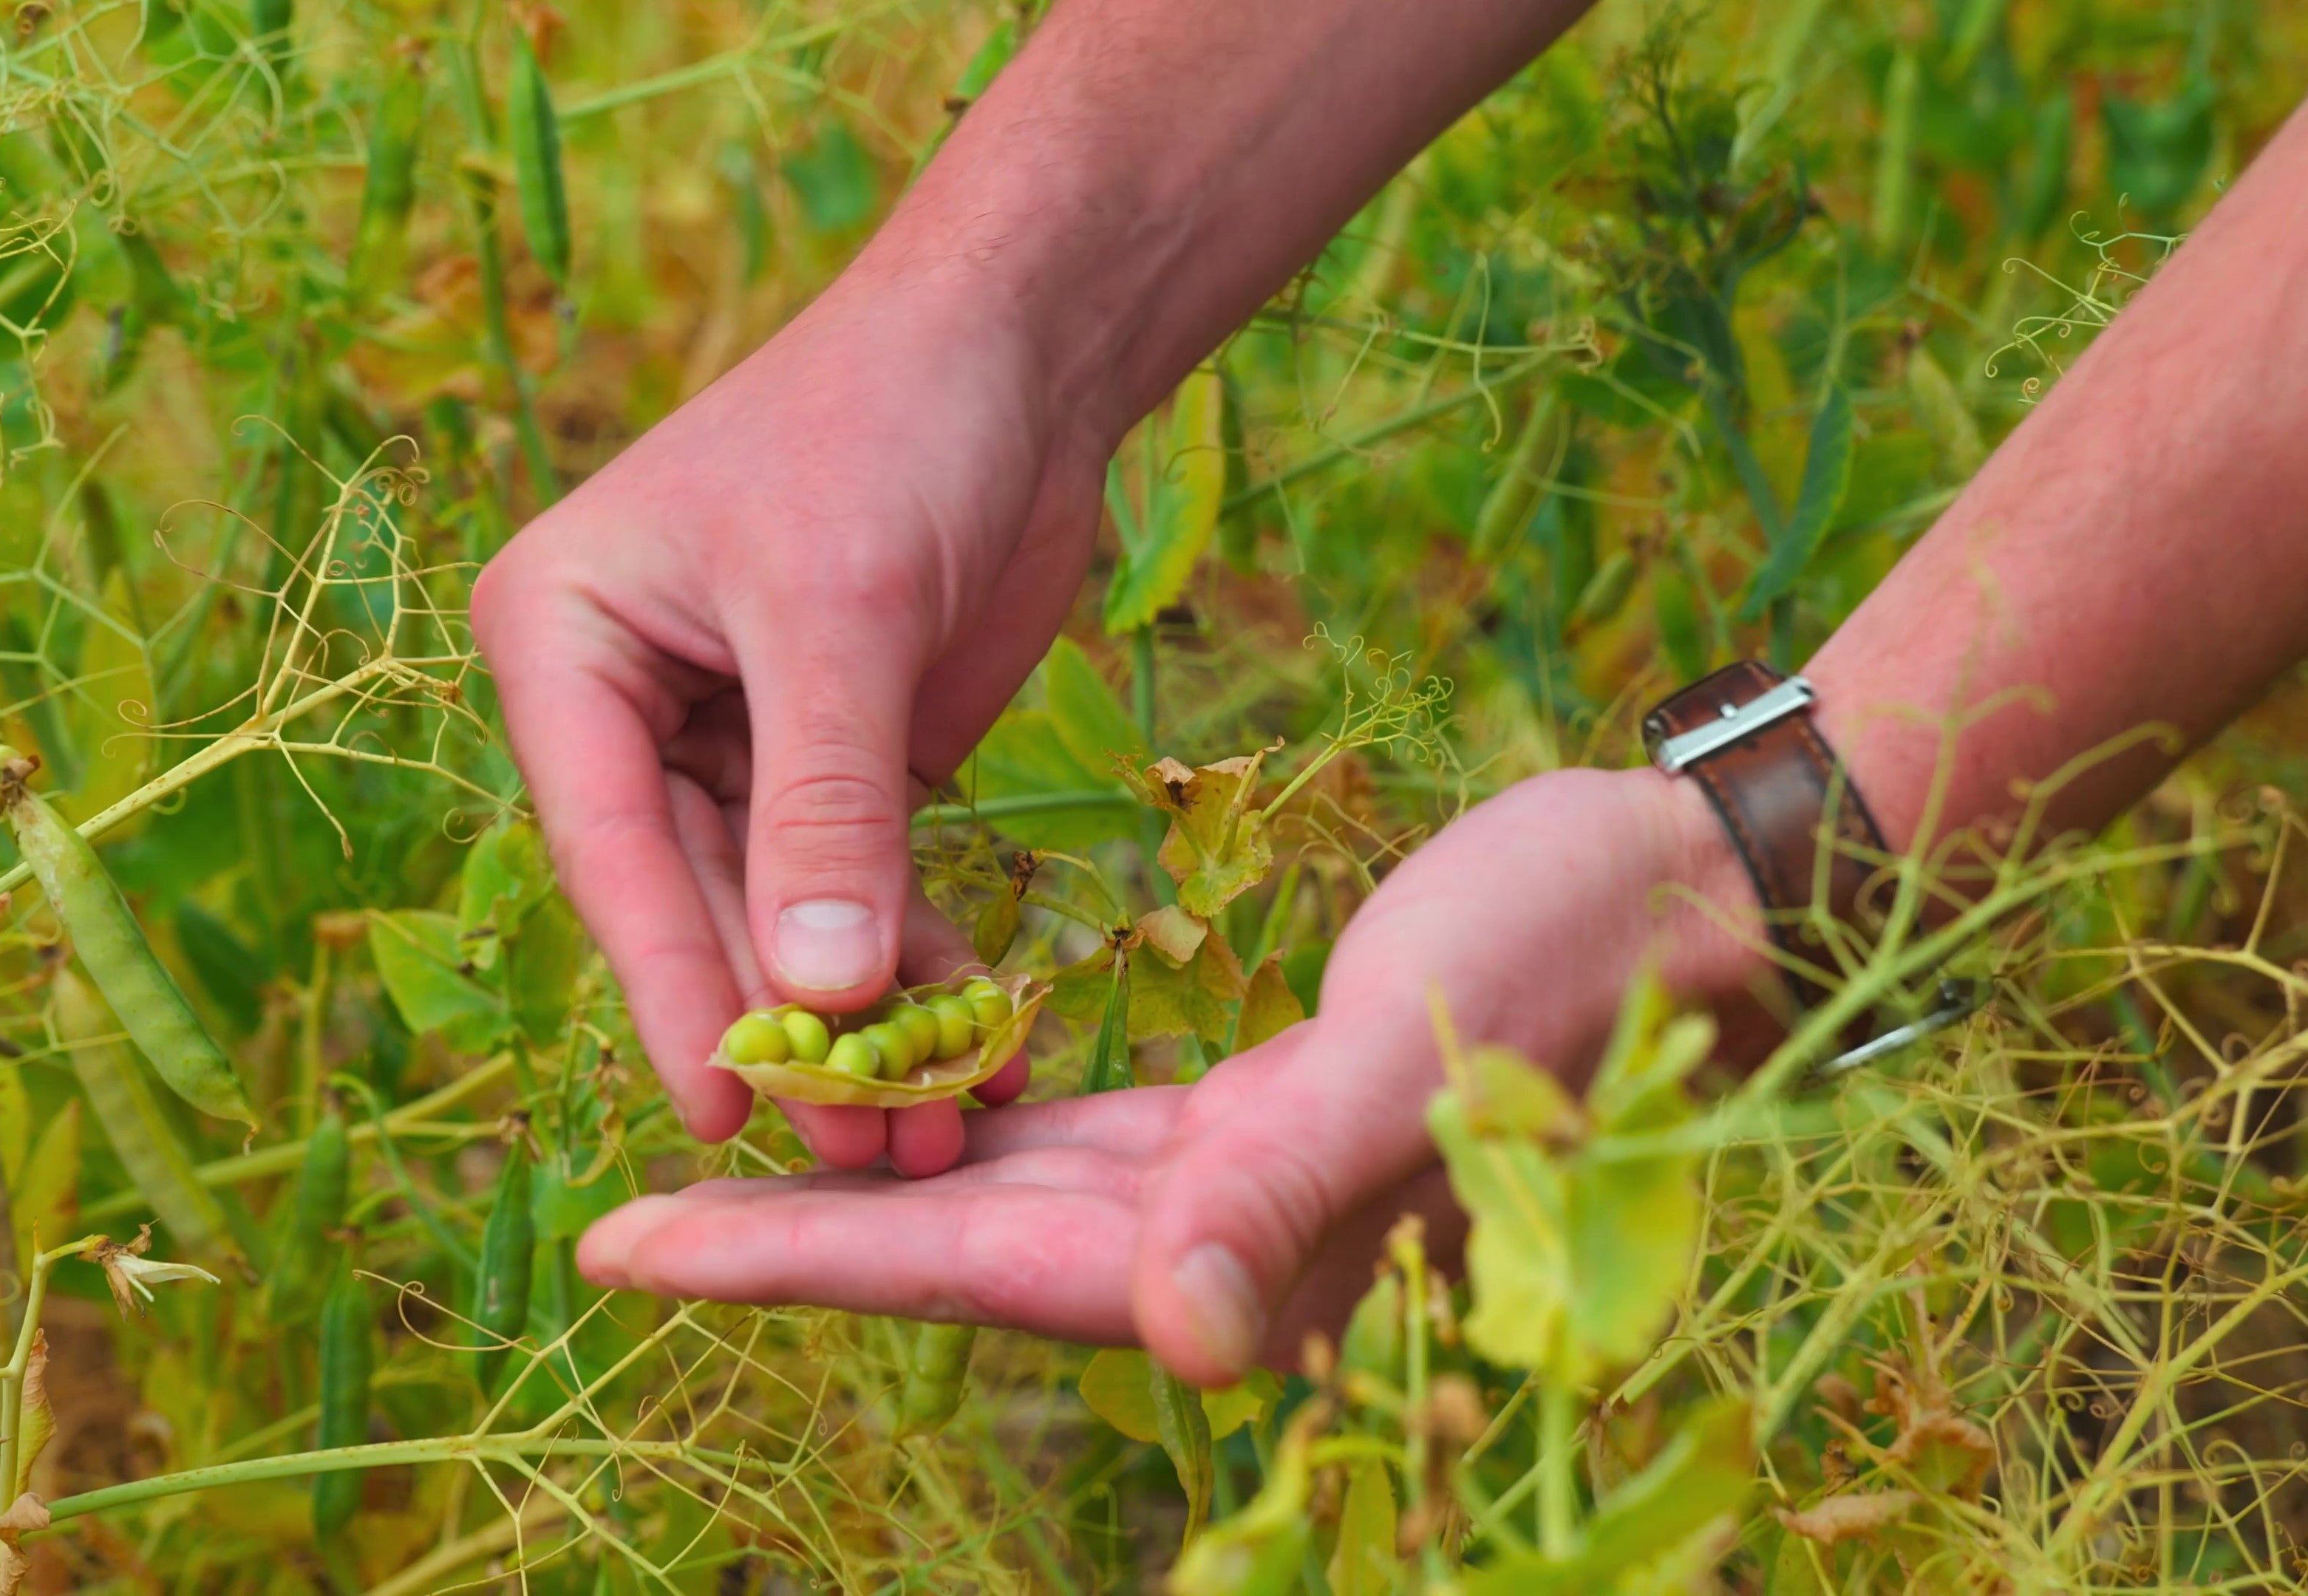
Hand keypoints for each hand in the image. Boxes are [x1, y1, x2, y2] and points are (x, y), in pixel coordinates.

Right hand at [472, 274, 1111, 1170]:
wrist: (1019, 347)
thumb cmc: (891, 425)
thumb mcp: (846, 616)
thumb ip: (826, 808)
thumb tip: (816, 994)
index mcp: (563, 644)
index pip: (612, 849)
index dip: (673, 986)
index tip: (725, 1110)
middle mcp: (626, 705)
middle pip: (697, 901)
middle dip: (785, 1025)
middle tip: (864, 1153)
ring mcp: (730, 742)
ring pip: (782, 917)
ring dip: (855, 1021)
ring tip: (931, 1132)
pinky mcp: (835, 764)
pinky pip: (858, 890)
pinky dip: (914, 964)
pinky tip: (968, 1047)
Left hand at [577, 766, 1768, 1380]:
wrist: (1687, 900)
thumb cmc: (1569, 959)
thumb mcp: (1419, 1049)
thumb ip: (1297, 1187)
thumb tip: (1181, 1335)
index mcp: (1231, 1246)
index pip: (962, 1264)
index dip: (792, 1259)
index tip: (628, 1244)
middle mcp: (1216, 1238)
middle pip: (952, 1244)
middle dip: (789, 1236)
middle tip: (620, 1220)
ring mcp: (1233, 1181)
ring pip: (1002, 1189)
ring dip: (871, 1176)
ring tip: (737, 1146)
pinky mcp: (1257, 1109)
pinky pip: (1073, 1132)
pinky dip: (979, 1112)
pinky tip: (913, 1086)